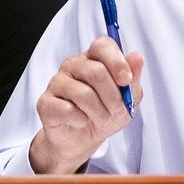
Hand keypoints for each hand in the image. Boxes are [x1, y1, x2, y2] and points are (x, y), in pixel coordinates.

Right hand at [28, 37, 145, 173]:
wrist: (85, 139)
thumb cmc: (106, 113)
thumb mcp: (129, 98)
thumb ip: (133, 77)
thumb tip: (136, 57)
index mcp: (94, 58)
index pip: (102, 45)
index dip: (117, 62)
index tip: (126, 81)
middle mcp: (73, 65)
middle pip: (96, 72)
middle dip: (113, 98)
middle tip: (116, 110)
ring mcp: (57, 82)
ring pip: (83, 94)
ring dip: (99, 113)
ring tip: (101, 119)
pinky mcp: (46, 102)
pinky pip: (67, 110)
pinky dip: (80, 120)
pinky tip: (81, 121)